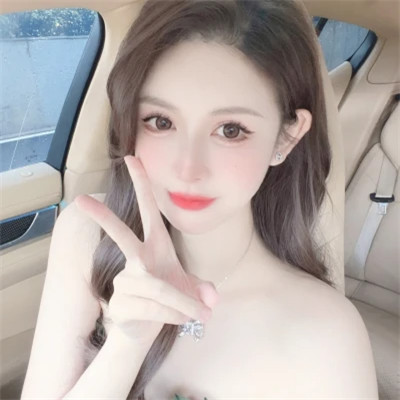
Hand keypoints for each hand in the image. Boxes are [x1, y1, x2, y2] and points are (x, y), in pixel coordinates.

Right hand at [74, 155, 218, 344]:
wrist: (150, 328)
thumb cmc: (169, 297)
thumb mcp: (189, 287)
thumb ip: (202, 288)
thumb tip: (212, 298)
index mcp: (154, 245)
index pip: (148, 210)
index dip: (142, 184)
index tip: (132, 158)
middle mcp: (136, 259)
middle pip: (120, 235)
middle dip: (102, 217)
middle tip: (79, 200)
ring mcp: (124, 281)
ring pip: (157, 287)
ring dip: (183, 303)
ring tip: (200, 314)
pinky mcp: (120, 305)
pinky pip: (154, 308)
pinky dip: (175, 315)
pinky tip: (182, 319)